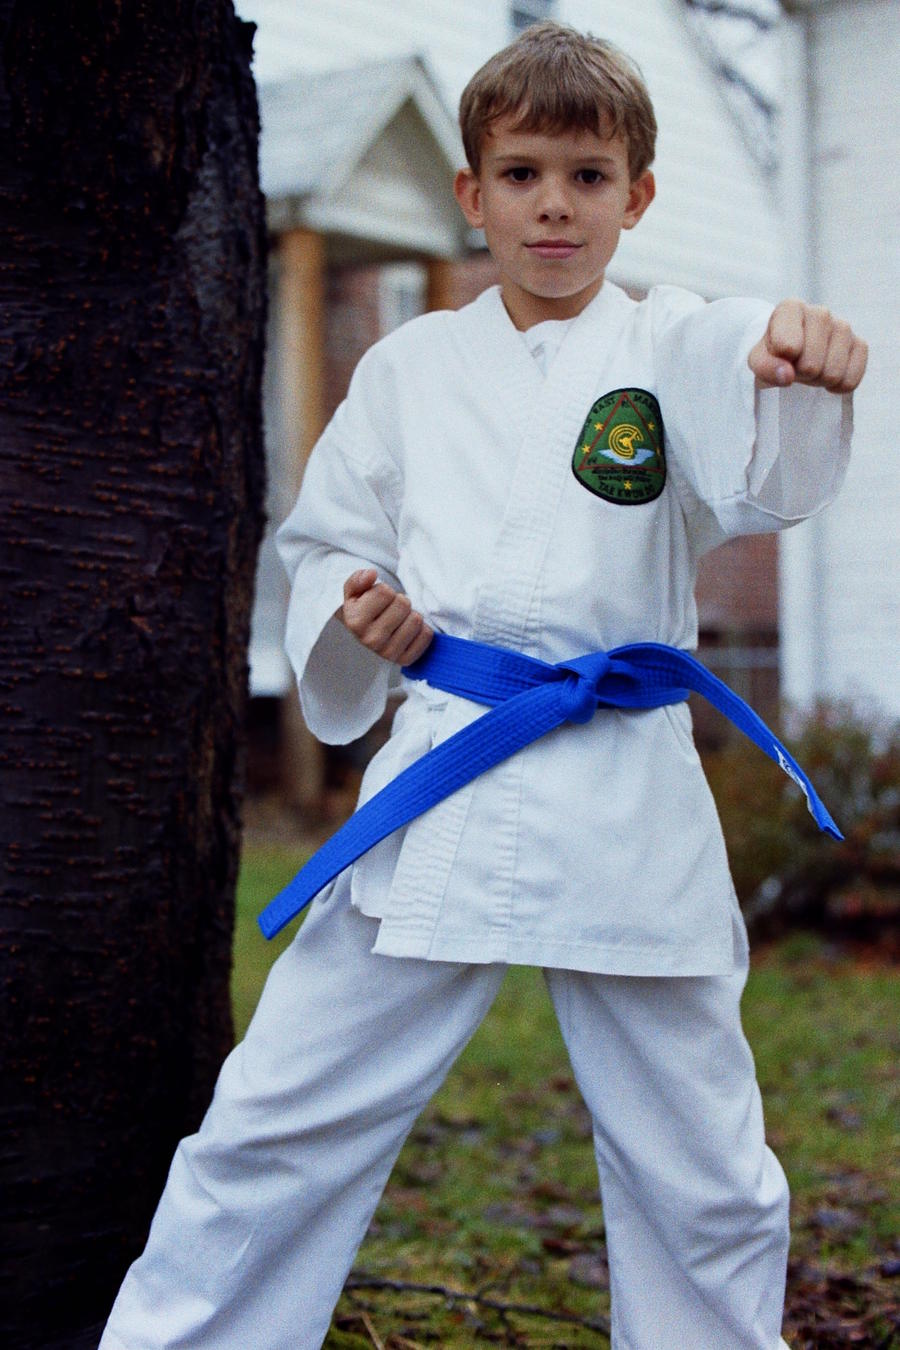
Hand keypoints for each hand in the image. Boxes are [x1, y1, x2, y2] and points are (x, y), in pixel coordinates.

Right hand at [337, 568, 433, 664]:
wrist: (365, 632)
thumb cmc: (362, 607)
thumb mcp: (354, 591)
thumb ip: (358, 579)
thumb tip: (371, 574)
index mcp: (355, 622)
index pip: (385, 592)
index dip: (385, 590)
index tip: (378, 598)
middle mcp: (370, 640)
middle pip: (403, 604)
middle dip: (399, 601)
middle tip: (391, 608)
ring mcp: (388, 653)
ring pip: (416, 619)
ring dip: (410, 614)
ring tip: (399, 618)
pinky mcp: (405, 660)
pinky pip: (426, 635)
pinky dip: (421, 629)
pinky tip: (408, 629)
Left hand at [748, 299, 867, 392]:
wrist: (791, 353)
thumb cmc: (772, 353)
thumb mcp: (758, 360)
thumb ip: (765, 367)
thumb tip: (787, 375)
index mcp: (790, 308)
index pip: (788, 346)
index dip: (783, 361)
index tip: (779, 355)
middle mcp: (820, 312)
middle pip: (811, 365)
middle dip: (801, 374)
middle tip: (794, 367)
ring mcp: (843, 327)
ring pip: (833, 373)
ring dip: (818, 381)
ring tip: (809, 369)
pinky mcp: (859, 344)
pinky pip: (851, 379)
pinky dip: (837, 386)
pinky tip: (827, 374)